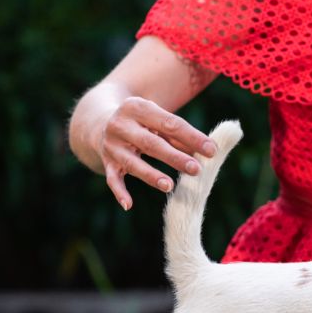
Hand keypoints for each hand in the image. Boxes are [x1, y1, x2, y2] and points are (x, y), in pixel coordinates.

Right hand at [97, 97, 215, 209]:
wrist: (99, 122)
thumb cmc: (143, 123)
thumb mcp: (158, 121)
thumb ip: (180, 136)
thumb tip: (208, 151)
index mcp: (138, 107)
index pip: (169, 123)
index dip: (192, 137)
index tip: (212, 151)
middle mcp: (121, 125)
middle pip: (151, 144)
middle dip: (175, 157)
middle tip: (196, 170)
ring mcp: (112, 145)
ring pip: (133, 163)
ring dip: (151, 175)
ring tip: (170, 186)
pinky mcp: (107, 162)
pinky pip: (113, 179)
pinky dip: (119, 192)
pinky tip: (129, 205)